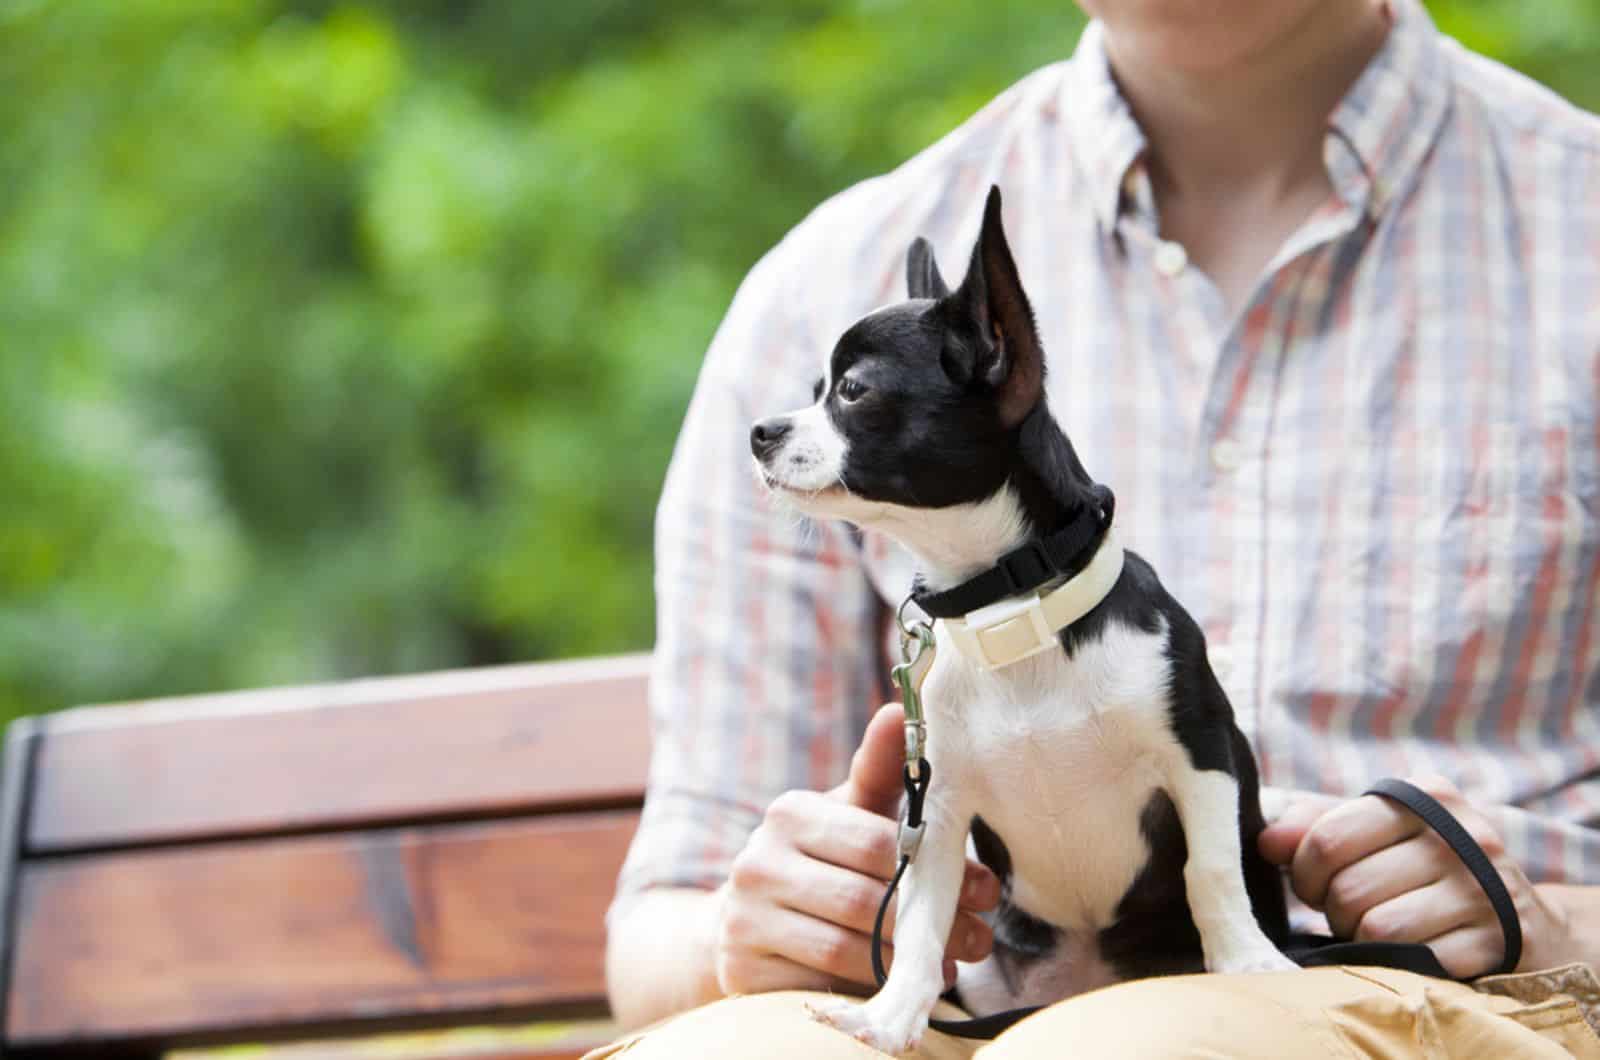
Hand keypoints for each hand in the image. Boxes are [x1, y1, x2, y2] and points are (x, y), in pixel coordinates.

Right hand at [713, 703, 999, 995]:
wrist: (746, 918)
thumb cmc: (818, 858)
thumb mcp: (849, 812)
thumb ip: (880, 768)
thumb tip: (903, 707)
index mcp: (789, 814)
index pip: (876, 844)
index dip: (937, 870)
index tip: (984, 889)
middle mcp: (757, 863)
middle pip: (864, 902)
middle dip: (930, 924)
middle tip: (979, 936)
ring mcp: (744, 920)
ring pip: (846, 949)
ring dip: (907, 962)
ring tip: (951, 962)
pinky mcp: (742, 971)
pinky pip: (821, 986)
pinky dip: (870, 988)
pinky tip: (901, 982)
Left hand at [1258, 775, 1569, 976]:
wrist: (1519, 916)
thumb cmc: (1425, 866)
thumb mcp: (1376, 831)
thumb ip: (1316, 826)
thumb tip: (1266, 841)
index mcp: (1424, 797)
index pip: (1327, 838)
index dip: (1305, 871)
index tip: (1312, 884)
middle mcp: (1460, 835)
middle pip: (1348, 889)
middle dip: (1335, 910)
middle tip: (1350, 911)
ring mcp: (1484, 889)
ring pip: (1377, 928)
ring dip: (1364, 939)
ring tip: (1380, 929)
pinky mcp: (1497, 940)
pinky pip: (1415, 961)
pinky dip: (1401, 962)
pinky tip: (1415, 949)